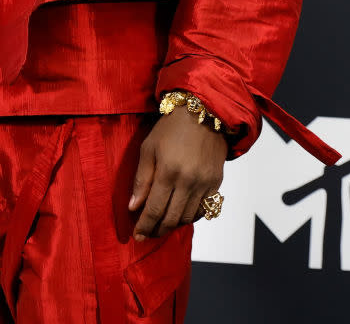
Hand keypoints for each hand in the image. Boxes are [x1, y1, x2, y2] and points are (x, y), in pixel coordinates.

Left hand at [129, 105, 226, 240]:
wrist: (203, 113)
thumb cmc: (170, 128)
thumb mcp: (148, 148)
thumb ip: (141, 179)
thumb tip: (133, 207)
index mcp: (168, 172)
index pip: (154, 209)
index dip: (144, 226)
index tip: (137, 236)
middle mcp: (189, 182)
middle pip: (171, 219)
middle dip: (157, 230)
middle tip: (147, 234)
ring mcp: (205, 184)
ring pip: (187, 218)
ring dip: (173, 225)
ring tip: (161, 224)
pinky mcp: (216, 183)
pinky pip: (203, 210)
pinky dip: (190, 216)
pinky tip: (179, 214)